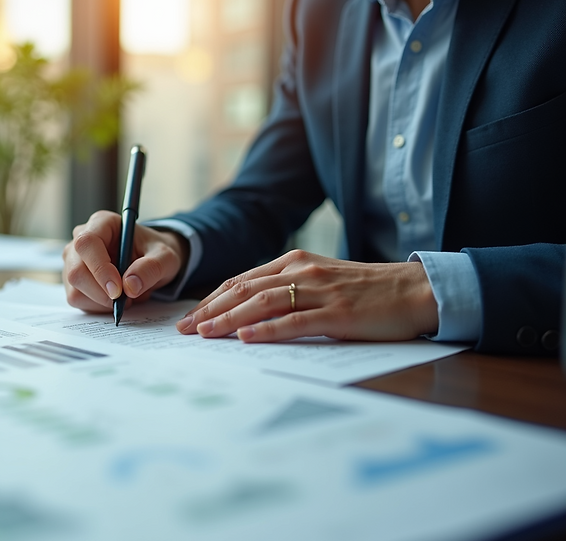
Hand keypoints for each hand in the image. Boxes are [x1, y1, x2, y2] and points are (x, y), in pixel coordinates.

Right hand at [63, 211, 187, 311]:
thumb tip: (130, 286)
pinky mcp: (74, 281)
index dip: (100, 269)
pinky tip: (114, 298)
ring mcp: (74, 261)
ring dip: (102, 301)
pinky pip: (78, 300)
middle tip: (126, 299)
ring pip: (75, 289)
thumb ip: (152, 268)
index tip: (118, 290)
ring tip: (126, 296)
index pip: (87, 243)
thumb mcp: (165, 257)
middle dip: (101, 292)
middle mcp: (81, 240)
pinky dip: (98, 306)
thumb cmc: (154, 252)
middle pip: (76, 271)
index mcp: (102, 223)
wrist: (151, 261)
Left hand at [176, 249, 438, 341]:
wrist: (416, 290)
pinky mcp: (337, 313)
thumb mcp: (321, 281)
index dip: (212, 299)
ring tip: (204, 333)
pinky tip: (245, 338)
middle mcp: (301, 271)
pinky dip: (266, 330)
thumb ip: (288, 290)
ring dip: (228, 319)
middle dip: (210, 310)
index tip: (189, 317)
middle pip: (244, 291)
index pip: (241, 281)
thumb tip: (250, 312)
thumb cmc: (367, 291)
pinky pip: (294, 321)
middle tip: (184, 330)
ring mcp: (319, 291)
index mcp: (294, 262)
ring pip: (262, 304)